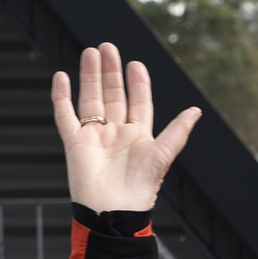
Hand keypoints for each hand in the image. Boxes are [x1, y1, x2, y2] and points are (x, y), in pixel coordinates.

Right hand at [51, 43, 201, 214]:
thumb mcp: (163, 154)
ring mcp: (94, 138)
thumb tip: (196, 111)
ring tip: (90, 52)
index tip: (135, 63)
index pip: (138, 102)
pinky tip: (61, 76)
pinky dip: (61, 97)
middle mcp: (116, 135)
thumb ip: (178, 131)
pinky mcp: (75, 144)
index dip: (137, 83)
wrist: (114, 211)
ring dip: (90, 76)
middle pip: (112, 96)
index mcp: (138, 137)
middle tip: (107, 47)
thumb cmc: (140, 188)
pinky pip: (65, 116)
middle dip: (110, 72)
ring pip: (90, 100)